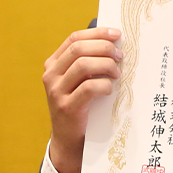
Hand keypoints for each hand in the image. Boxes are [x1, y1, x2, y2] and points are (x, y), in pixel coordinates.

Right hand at [43, 26, 123, 172]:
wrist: (69, 138)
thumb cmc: (81, 105)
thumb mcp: (79, 81)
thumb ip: (90, 63)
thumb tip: (115, 43)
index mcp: (53, 64)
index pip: (74, 38)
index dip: (97, 33)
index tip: (117, 34)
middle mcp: (51, 75)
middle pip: (79, 49)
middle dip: (104, 48)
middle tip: (120, 55)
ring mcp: (56, 91)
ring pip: (83, 65)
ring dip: (106, 65)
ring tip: (117, 72)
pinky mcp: (66, 107)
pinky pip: (88, 87)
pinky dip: (104, 85)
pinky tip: (110, 89)